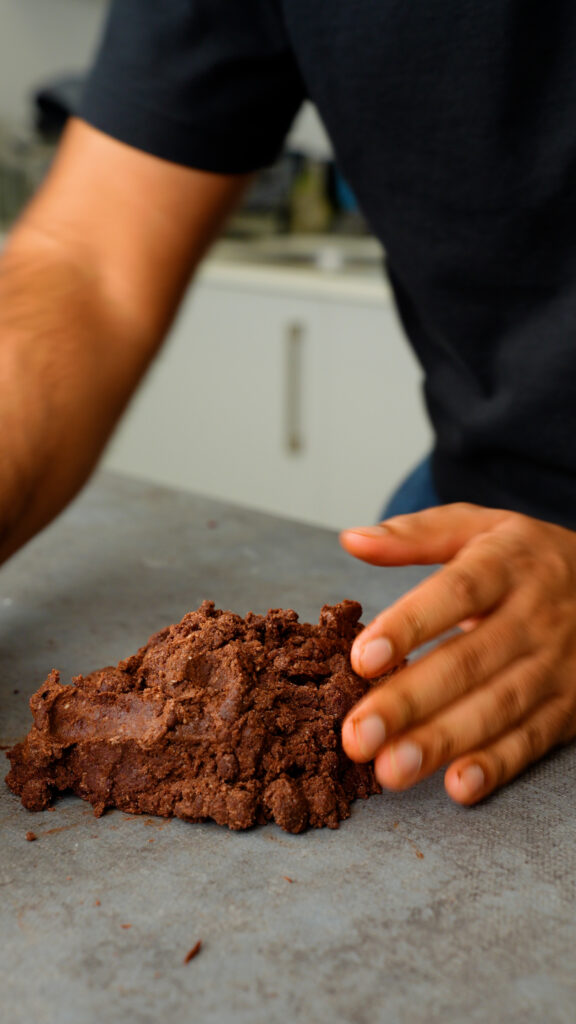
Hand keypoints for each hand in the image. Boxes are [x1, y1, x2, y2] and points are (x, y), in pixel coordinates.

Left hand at [339, 503, 575, 803]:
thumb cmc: (524, 559)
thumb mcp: (478, 528)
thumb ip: (414, 535)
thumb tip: (353, 539)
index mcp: (506, 564)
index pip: (456, 592)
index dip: (409, 625)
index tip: (361, 658)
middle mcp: (535, 616)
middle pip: (469, 660)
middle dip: (409, 701)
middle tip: (357, 736)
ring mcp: (556, 665)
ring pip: (496, 707)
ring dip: (441, 742)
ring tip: (390, 769)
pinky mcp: (568, 706)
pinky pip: (532, 739)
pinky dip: (497, 765)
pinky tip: (457, 785)